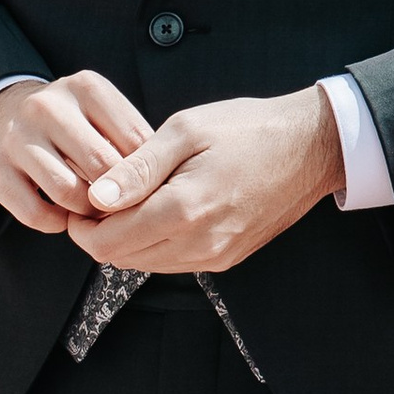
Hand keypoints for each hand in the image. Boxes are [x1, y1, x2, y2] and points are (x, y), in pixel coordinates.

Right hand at [0, 71, 154, 232]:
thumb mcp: (100, 113)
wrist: (2, 115)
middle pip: (102, 166)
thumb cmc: (69, 123)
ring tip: (93, 212)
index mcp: (85, 87)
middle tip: (122, 208)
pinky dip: (56, 223)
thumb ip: (130, 140)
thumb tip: (161, 183)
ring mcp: (17, 137)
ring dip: (86, 212)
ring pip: (68, 191)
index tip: (147, 189)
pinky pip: (35, 212)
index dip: (146, 173)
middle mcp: (47, 106)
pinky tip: (63, 216)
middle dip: (117, 196)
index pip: (134, 139)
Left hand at [72, 86, 343, 272]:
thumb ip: (137, 167)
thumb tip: (96, 197)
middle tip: (101, 198)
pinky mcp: (228, 258)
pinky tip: (159, 211)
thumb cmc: (249, 129)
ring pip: (146, 265)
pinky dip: (154, 244)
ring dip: (127, 240)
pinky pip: (173, 263)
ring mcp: (216, 256)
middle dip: (100, 233)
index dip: (83, 225)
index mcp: (185, 209)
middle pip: (122, 259)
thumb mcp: (186, 130)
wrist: (311, 148)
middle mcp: (200, 243)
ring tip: (130, 201)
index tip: (82, 198)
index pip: (108, 242)